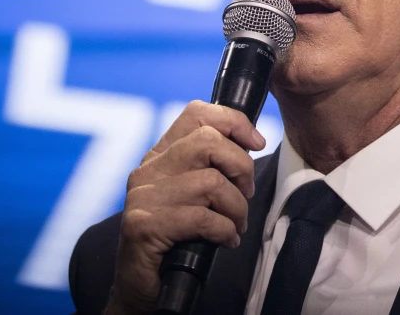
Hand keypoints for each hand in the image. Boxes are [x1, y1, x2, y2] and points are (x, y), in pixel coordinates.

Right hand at [106, 102, 265, 314]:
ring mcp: (143, 197)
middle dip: (241, 168)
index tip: (256, 142)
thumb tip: (251, 143)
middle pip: (209, 142)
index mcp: (161, 156)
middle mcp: (148, 170)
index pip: (196, 113)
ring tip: (236, 224)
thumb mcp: (195, 194)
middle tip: (245, 194)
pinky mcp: (144, 225)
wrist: (143, 285)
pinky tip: (226, 240)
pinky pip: (202, 217)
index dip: (234, 121)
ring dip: (236, 208)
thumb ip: (212, 166)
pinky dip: (224, 230)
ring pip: (211, 182)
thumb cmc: (178, 238)